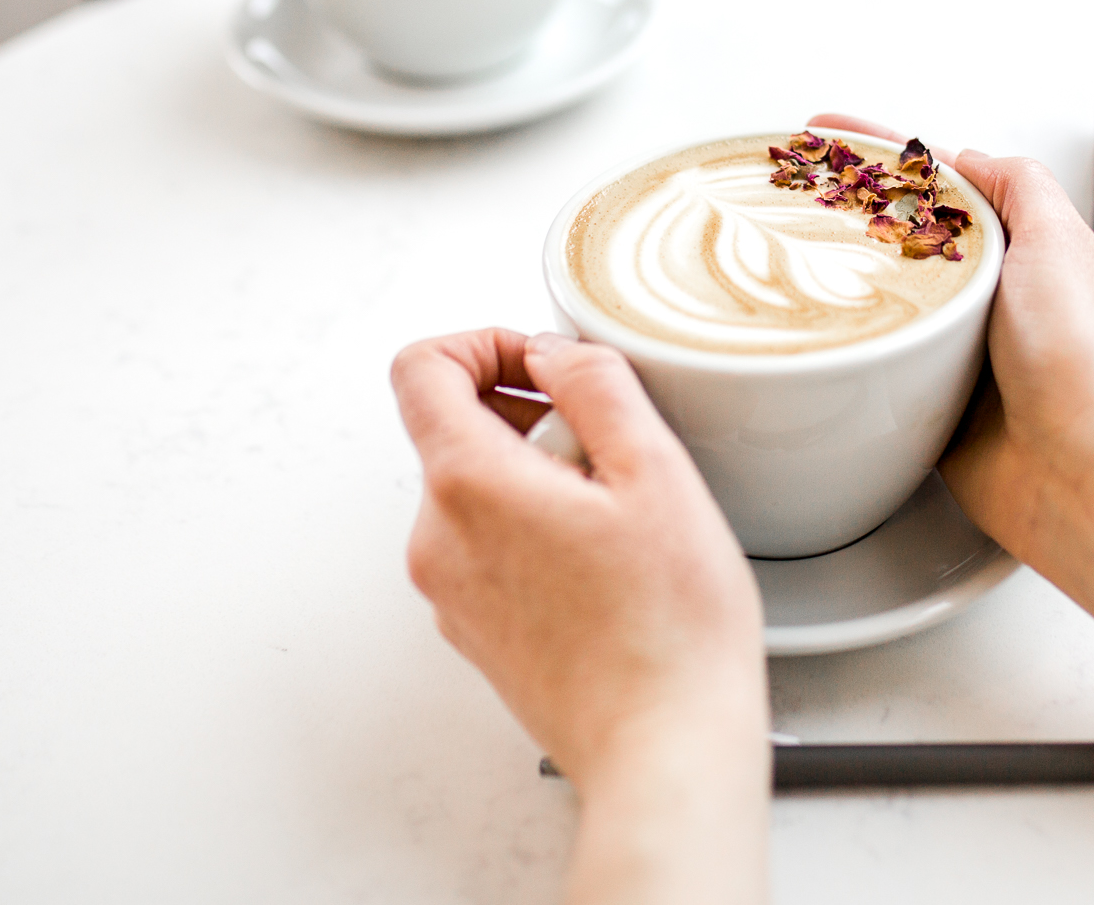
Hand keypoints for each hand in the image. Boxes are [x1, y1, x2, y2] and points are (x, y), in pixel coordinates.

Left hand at [392, 329, 767, 902]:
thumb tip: (554, 351)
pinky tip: (608, 564)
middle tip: (612, 451)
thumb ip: (595, 385)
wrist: (664, 751)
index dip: (486, 343)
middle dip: (530, 415)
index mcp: (469, 486)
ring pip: (477, 489)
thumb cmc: (671, 630)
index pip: (422, 368)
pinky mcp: (474, 630)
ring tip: (620, 517)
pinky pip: (489, 545)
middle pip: (452, 428)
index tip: (547, 366)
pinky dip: (538, 529)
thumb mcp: (656, 471)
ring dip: (540, 475)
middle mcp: (439, 540)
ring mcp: (450, 592)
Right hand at [807, 115, 1093, 551]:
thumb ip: (1021, 188)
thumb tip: (971, 158)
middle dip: (858, 217)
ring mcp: (973, 363)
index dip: (891, 158)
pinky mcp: (941, 416)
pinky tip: (809, 332)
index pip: (954, 189)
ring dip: (849, 285)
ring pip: (898, 307)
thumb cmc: (1083, 357)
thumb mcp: (1060, 242)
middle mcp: (1008, 309)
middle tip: (784, 193)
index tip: (827, 133)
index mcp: (1042, 260)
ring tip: (778, 250)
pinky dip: (855, 352)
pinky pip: (887, 373)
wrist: (1085, 475)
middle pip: (917, 244)